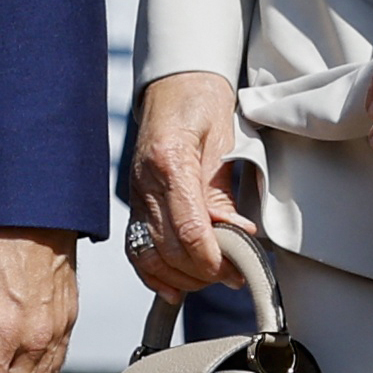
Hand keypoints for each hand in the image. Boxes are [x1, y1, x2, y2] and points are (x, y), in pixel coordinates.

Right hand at [129, 70, 247, 296]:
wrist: (175, 85)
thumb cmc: (201, 104)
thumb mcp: (224, 140)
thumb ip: (222, 191)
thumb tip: (237, 233)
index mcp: (169, 161)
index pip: (188, 228)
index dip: (212, 258)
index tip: (236, 269)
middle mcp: (145, 182)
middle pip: (169, 249)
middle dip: (204, 271)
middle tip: (235, 275)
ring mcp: (136, 195)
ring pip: (149, 256)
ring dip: (182, 277)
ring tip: (212, 277)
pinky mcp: (135, 204)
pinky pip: (137, 249)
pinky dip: (154, 274)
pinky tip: (175, 286)